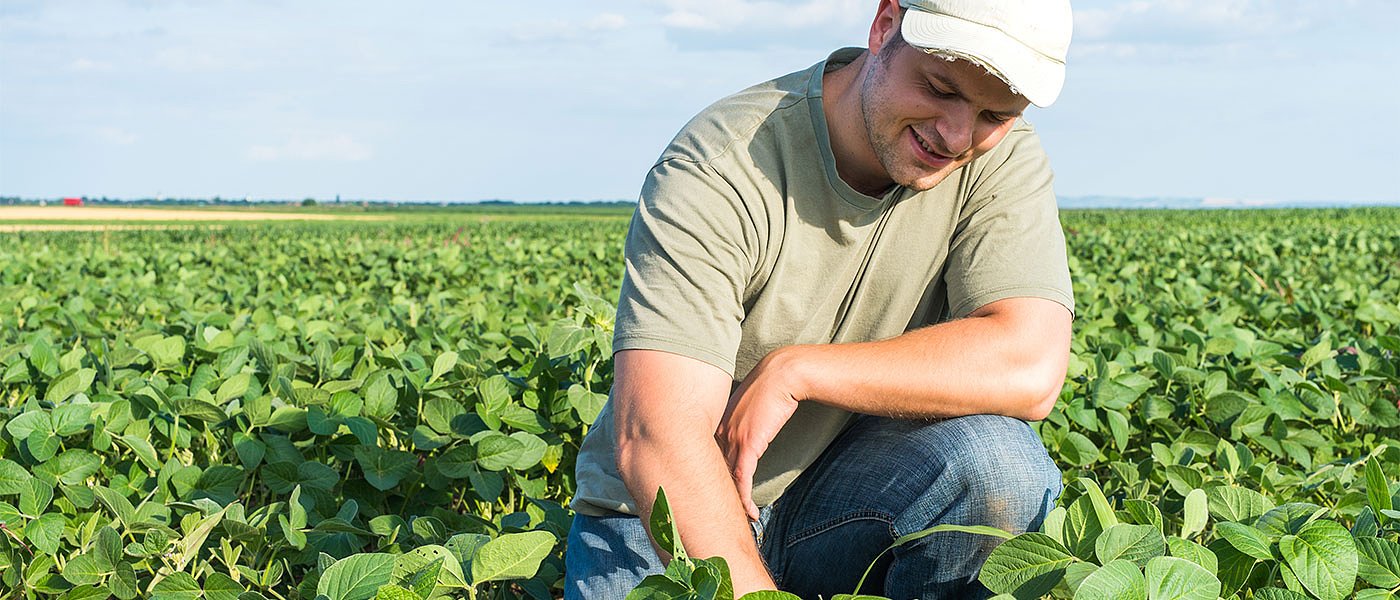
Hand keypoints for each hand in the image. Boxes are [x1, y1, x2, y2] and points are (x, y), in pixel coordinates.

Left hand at [715, 347, 805, 520]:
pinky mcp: (748, 444)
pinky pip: (742, 478)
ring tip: (737, 522)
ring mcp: (732, 438)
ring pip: (726, 478)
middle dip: (713, 496)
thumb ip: (743, 423)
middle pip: (710, 471)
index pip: (706, 459)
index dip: (708, 480)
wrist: (782, 375)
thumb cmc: (770, 388)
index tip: (711, 497)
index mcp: (717, 424)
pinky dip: (744, 497)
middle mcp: (719, 432)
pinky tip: (750, 512)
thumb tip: (748, 434)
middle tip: (717, 517)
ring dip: (732, 503)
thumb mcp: (750, 408)